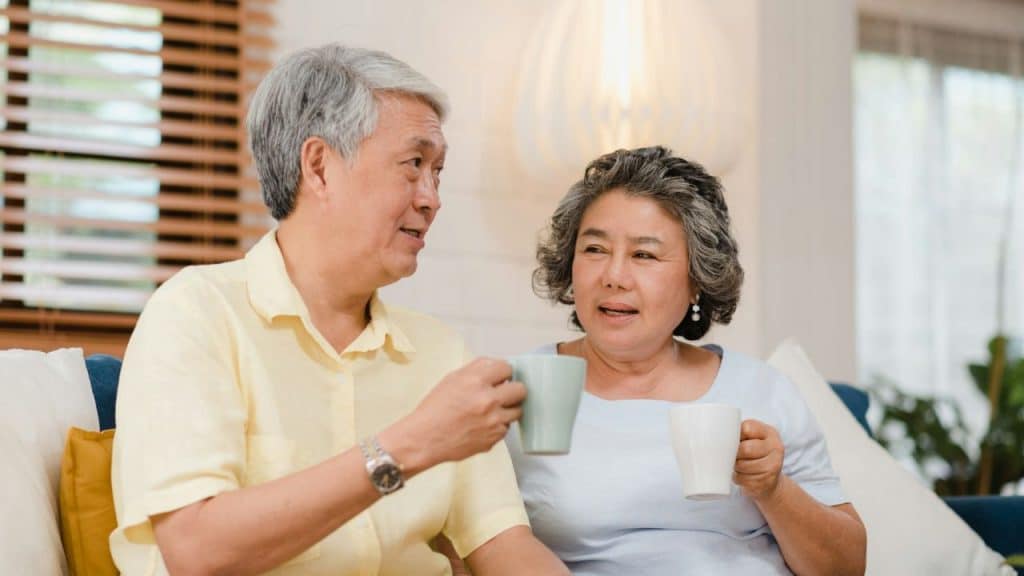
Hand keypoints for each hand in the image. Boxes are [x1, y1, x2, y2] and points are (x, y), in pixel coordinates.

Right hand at [388, 358, 524, 471]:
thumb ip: (477, 369)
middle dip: (512, 390)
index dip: (503, 372)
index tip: (500, 377)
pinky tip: (482, 425)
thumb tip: (497, 366)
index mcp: (476, 380)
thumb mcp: (452, 379)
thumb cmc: (435, 409)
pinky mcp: (494, 438)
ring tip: (492, 411)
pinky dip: (498, 425)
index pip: (507, 368)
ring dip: (507, 409)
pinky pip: (506, 428)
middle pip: (520, 389)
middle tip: (502, 393)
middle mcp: (488, 400)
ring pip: (517, 410)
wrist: (424, 438)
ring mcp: (493, 421)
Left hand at [733, 419, 784, 500]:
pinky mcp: (766, 482)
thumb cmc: (753, 454)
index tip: (730, 439)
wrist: (769, 480)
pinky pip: (743, 479)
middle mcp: (776, 448)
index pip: (747, 428)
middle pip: (745, 448)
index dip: (734, 435)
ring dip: (734, 466)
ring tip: (735, 464)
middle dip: (734, 453)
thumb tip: (714, 435)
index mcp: (770, 433)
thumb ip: (739, 433)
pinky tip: (740, 474)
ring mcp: (773, 466)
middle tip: (730, 455)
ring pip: (743, 465)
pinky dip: (737, 477)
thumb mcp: (752, 439)